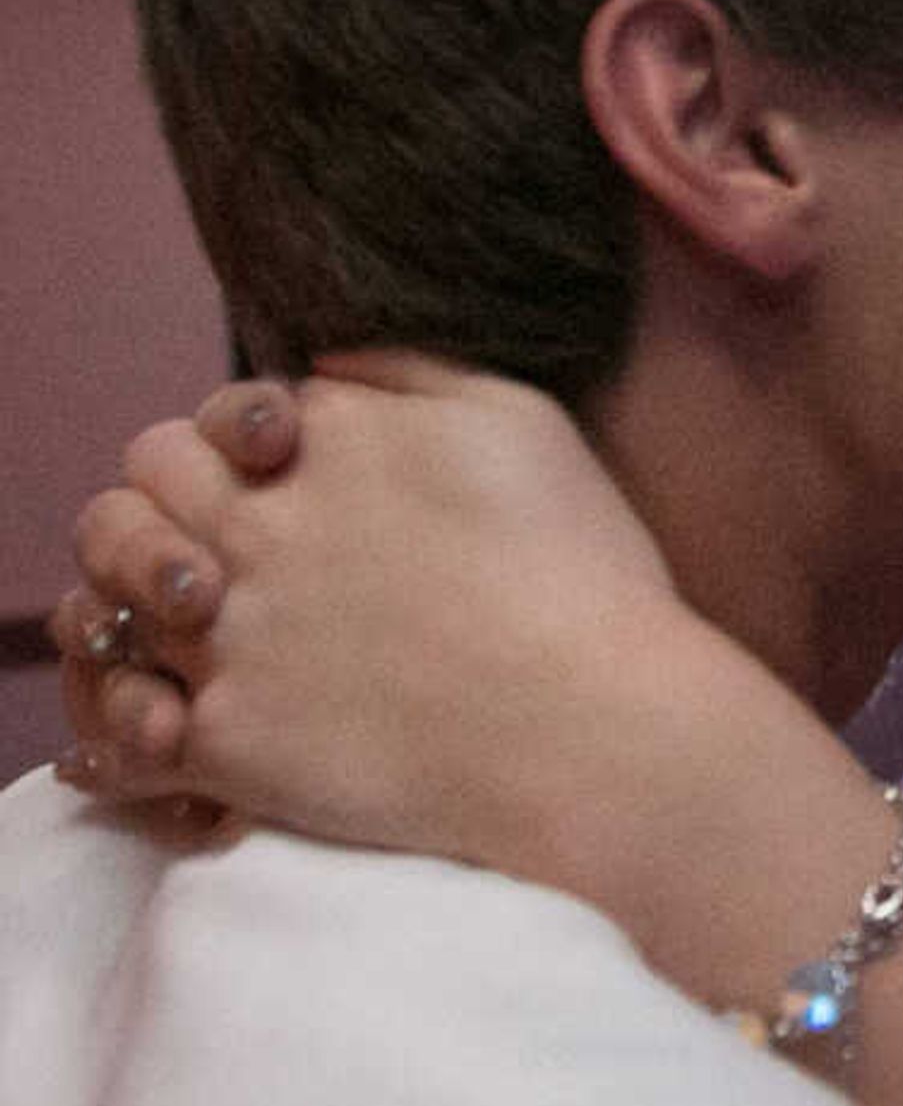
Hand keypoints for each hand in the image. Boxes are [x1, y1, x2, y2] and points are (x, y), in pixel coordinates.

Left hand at [56, 355, 692, 866]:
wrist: (595, 726)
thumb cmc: (582, 575)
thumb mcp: (521, 420)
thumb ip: (410, 371)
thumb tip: (322, 366)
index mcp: (325, 441)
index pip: (222, 417)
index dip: (243, 447)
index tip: (284, 484)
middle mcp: (258, 524)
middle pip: (144, 483)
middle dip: (166, 504)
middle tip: (224, 551)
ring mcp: (232, 633)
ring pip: (105, 596)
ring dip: (129, 602)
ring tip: (191, 633)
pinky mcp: (226, 739)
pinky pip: (124, 733)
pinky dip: (133, 733)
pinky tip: (182, 730)